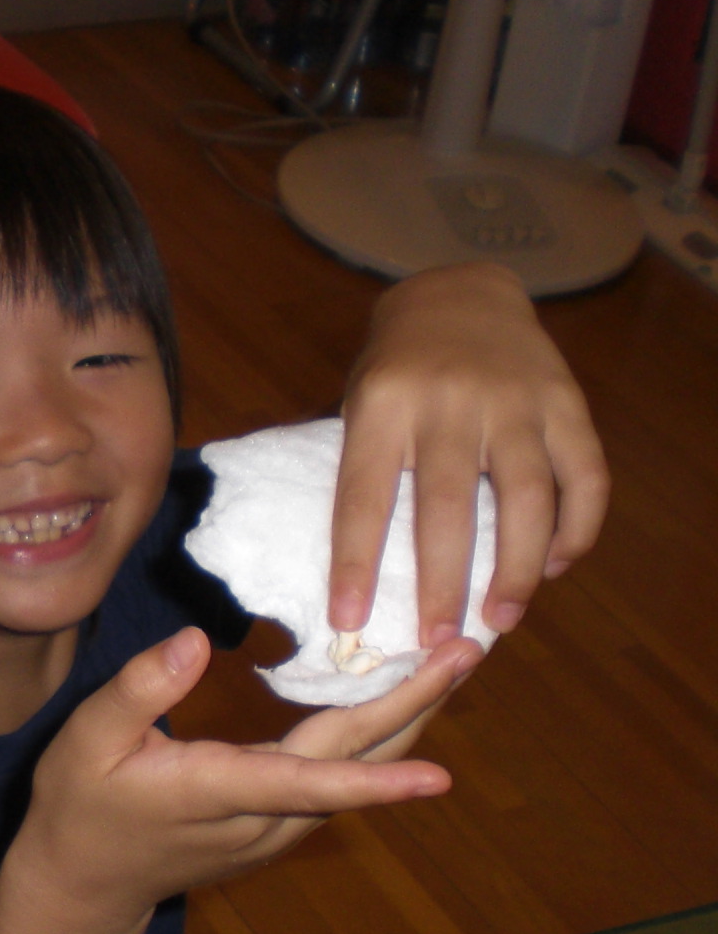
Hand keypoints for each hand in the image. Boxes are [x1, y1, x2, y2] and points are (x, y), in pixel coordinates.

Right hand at [12, 629, 478, 931]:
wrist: (84, 886)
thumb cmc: (78, 807)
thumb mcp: (84, 742)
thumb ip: (137, 691)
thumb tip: (192, 641)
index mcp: (215, 792)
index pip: (305, 784)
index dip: (373, 780)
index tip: (439, 777)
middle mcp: (260, 819)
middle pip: (352, 765)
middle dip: (415, 708)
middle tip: (470, 649)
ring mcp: (274, 830)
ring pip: (355, 774)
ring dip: (407, 721)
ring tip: (450, 663)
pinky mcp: (277, 828)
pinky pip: (339, 779)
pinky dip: (376, 738)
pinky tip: (394, 699)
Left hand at [332, 263, 607, 645]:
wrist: (460, 294)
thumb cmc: (397, 373)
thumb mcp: (362, 407)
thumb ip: (369, 473)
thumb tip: (364, 578)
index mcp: (381, 405)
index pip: (363, 497)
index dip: (355, 564)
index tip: (349, 620)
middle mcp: (448, 400)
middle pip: (446, 507)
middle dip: (442, 583)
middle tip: (438, 639)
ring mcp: (514, 398)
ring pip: (526, 498)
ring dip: (516, 568)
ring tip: (502, 619)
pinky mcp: (566, 400)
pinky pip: (584, 475)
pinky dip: (576, 529)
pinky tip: (554, 568)